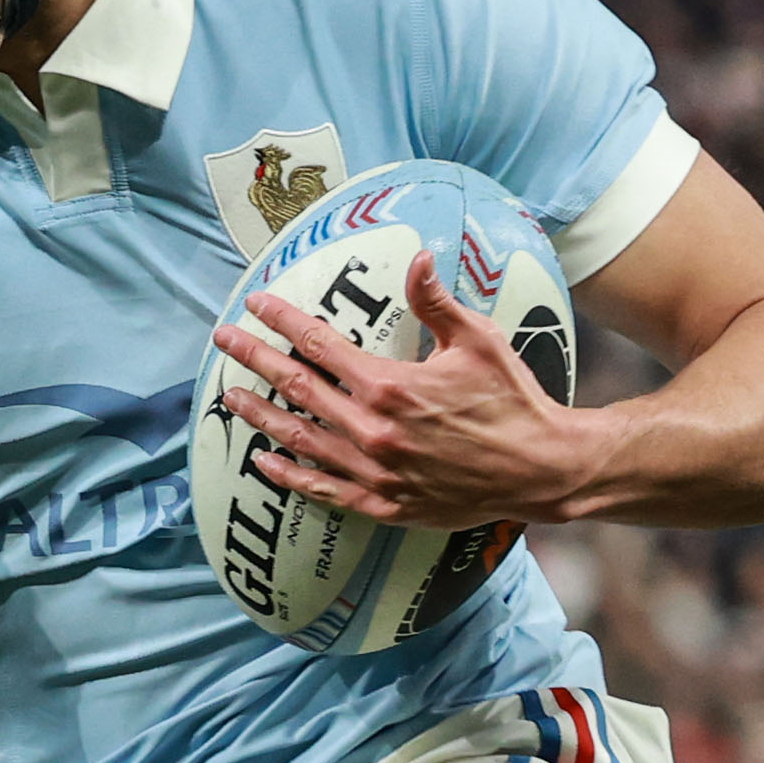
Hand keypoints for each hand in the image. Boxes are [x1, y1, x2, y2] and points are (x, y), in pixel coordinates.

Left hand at [210, 253, 595, 530]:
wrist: (540, 470)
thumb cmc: (512, 401)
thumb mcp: (478, 342)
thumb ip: (436, 303)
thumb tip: (416, 258)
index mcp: (390, 386)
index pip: (320, 344)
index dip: (283, 320)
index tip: (257, 303)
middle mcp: (373, 430)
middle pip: (297, 388)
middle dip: (255, 359)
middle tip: (223, 340)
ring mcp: (374, 472)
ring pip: (300, 439)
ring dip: (260, 416)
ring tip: (230, 396)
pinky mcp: (383, 504)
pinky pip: (323, 488)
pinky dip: (290, 474)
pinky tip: (264, 460)